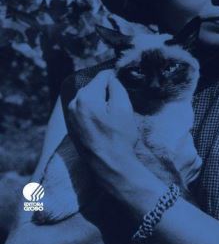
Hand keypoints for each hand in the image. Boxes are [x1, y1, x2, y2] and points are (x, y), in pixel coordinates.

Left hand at [67, 70, 138, 189]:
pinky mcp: (71, 126)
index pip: (103, 76)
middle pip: (93, 86)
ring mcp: (69, 116)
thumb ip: (117, 86)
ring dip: (99, 101)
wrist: (109, 167)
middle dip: (106, 90)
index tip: (124, 86)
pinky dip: (93, 111)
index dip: (116, 78)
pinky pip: (83, 110)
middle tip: (119, 103)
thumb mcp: (124, 108)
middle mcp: (73, 104)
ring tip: (112, 114)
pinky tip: (103, 123)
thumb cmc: (119, 137)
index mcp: (86, 97)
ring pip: (88, 98)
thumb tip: (111, 77)